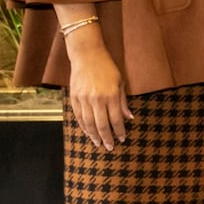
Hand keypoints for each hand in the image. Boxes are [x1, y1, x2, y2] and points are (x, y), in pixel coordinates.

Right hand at [65, 35, 130, 151]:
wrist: (87, 56)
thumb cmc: (107, 68)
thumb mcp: (120, 83)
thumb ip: (123, 102)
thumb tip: (129, 118)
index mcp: (111, 95)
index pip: (116, 119)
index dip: (119, 131)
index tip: (122, 139)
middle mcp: (96, 99)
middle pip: (101, 124)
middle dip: (106, 138)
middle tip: (110, 147)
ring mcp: (84, 99)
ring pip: (88, 123)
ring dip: (94, 135)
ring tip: (98, 143)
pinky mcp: (74, 98)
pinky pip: (79, 116)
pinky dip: (83, 126)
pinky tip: (88, 132)